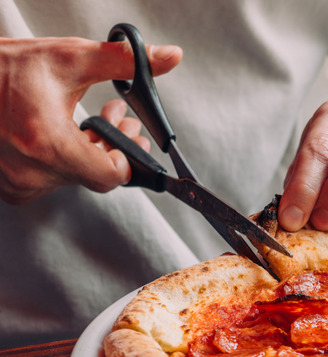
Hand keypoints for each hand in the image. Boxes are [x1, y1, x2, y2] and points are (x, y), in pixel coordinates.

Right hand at [0, 37, 181, 203]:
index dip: (127, 155)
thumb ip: (125, 61)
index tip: (130, 132)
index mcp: (46, 143)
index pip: (110, 176)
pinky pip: (51, 181)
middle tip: (116, 116)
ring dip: (89, 150)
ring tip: (89, 120)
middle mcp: (29, 170)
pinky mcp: (9, 186)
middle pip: (95, 175)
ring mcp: (17, 182)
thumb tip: (169, 56)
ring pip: (74, 177)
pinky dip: (63, 160)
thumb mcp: (70, 58)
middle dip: (112, 144)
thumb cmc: (5, 68)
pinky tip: (63, 134)